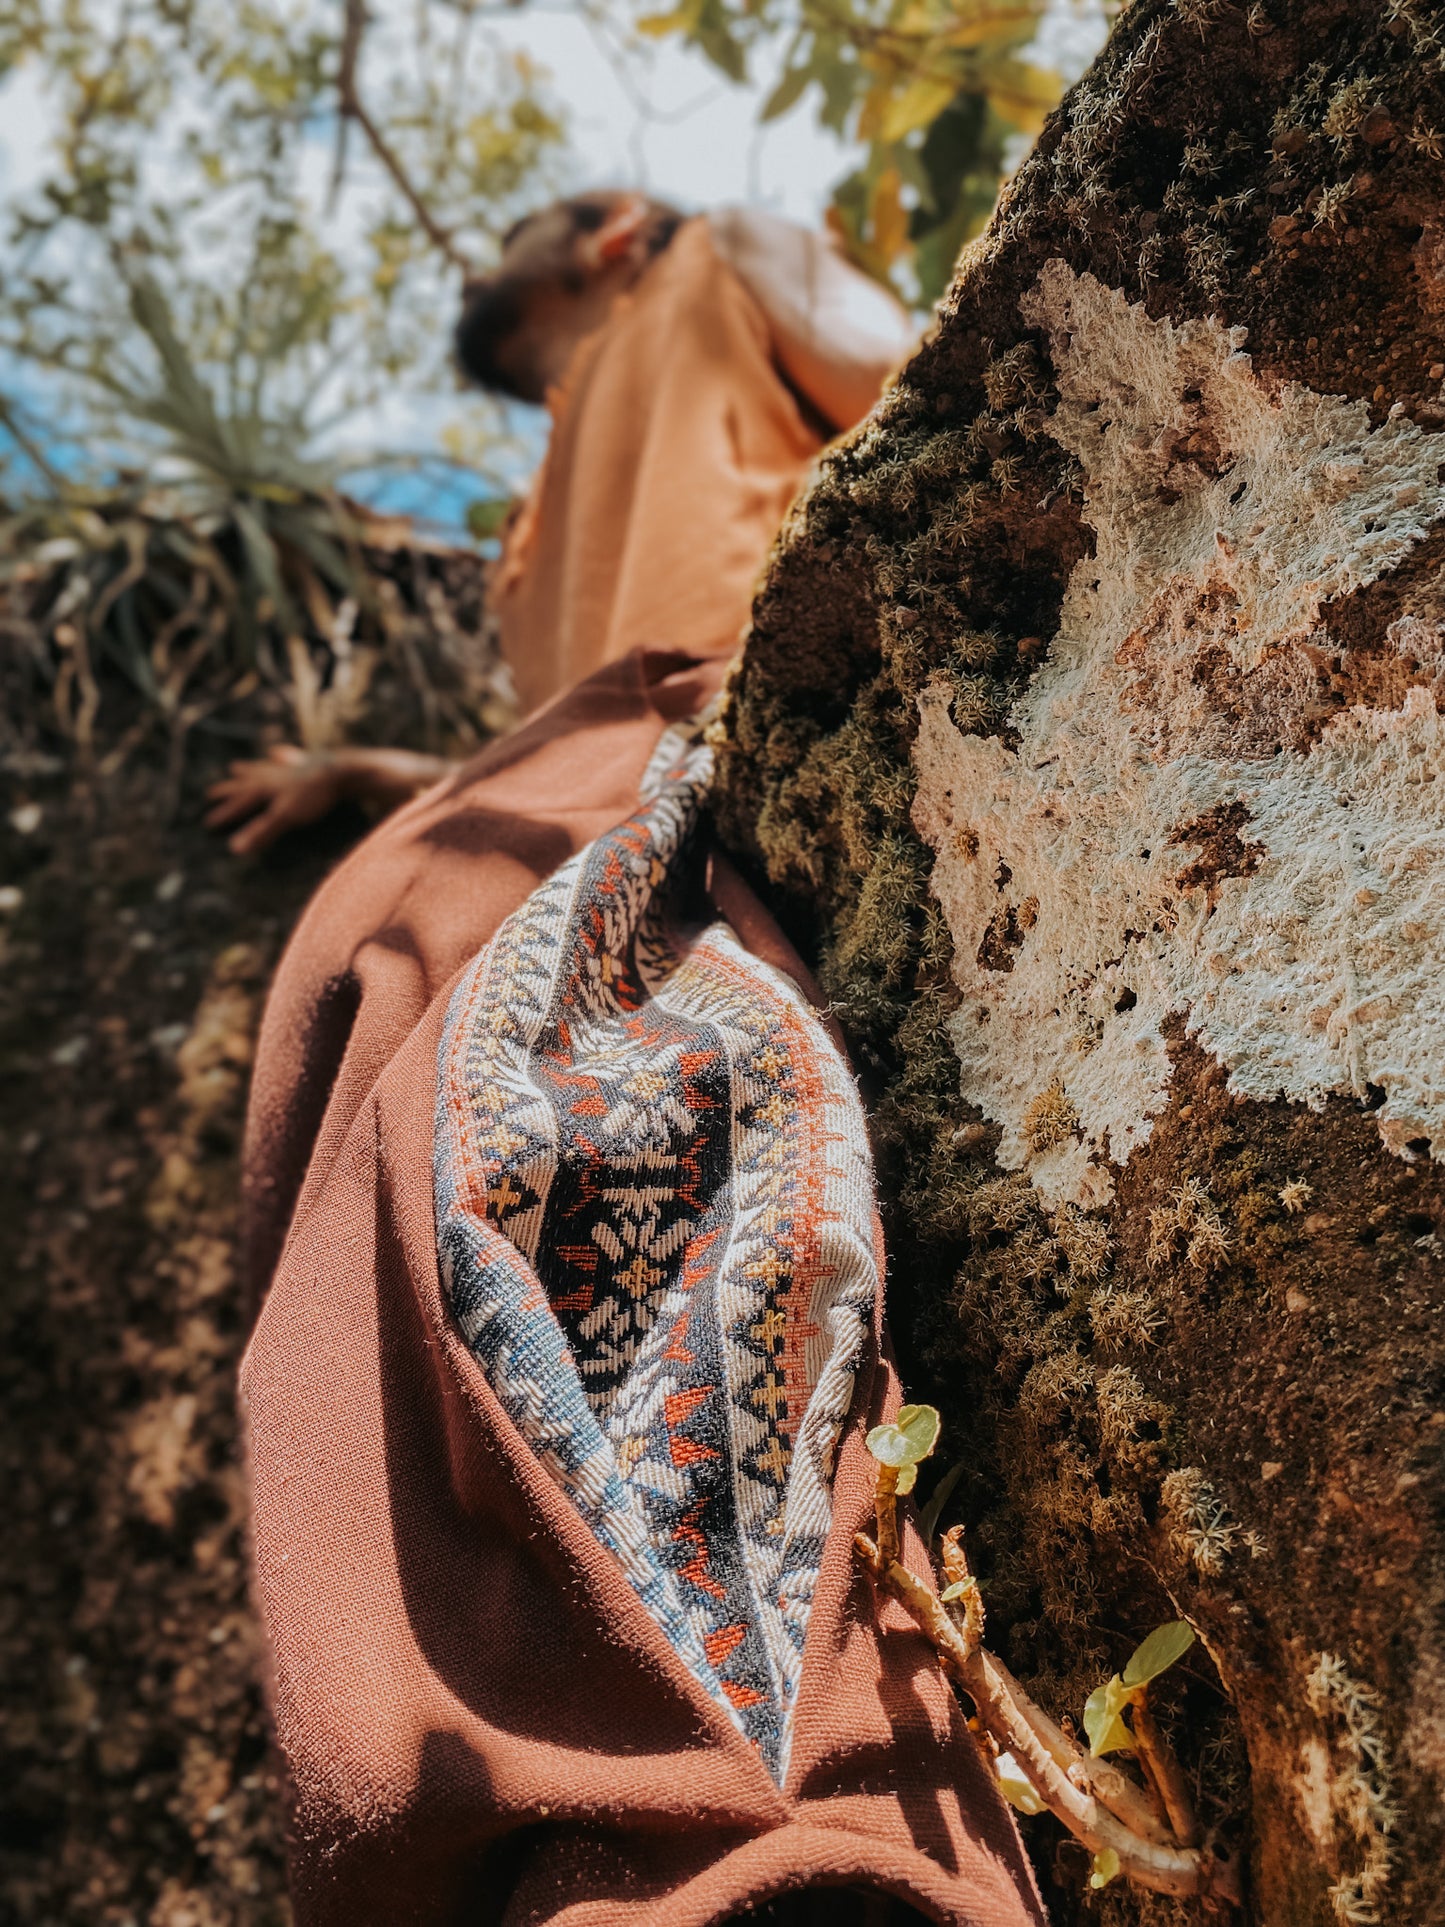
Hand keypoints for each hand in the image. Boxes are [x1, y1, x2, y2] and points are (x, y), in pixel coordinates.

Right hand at [205, 745, 344, 854]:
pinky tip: (274, 752)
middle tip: (211, 792)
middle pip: (245, 783)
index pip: (240, 804)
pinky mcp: (306, 762)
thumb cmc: (313, 797)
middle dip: (229, 790)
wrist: (341, 771)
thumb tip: (235, 848)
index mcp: (265, 788)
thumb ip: (262, 832)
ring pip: (262, 768)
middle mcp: (272, 775)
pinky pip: (287, 758)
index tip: (207, 823)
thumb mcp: (285, 817)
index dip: (225, 814)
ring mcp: (288, 767)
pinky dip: (278, 756)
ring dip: (248, 770)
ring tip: (235, 767)